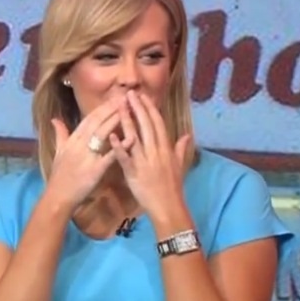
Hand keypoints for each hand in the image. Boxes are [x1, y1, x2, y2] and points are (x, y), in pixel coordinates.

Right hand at [44, 99, 130, 209]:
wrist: (58, 195)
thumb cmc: (59, 175)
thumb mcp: (58, 152)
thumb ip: (60, 134)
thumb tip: (55, 119)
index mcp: (72, 140)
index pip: (89, 119)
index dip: (102, 108)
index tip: (114, 98)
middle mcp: (79, 144)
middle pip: (97, 122)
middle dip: (111, 109)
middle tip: (125, 98)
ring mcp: (87, 156)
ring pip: (103, 134)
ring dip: (116, 121)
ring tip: (129, 110)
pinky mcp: (95, 169)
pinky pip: (110, 156)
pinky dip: (120, 146)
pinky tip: (132, 138)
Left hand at [109, 91, 192, 220]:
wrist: (168, 207)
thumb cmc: (172, 187)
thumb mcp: (179, 165)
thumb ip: (180, 148)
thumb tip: (187, 135)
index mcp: (166, 148)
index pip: (158, 123)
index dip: (150, 108)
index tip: (143, 96)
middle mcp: (156, 151)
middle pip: (147, 125)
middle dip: (138, 108)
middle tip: (128, 93)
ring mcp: (145, 161)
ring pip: (135, 137)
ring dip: (127, 120)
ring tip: (119, 106)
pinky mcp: (134, 173)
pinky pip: (125, 158)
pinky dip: (119, 146)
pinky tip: (112, 135)